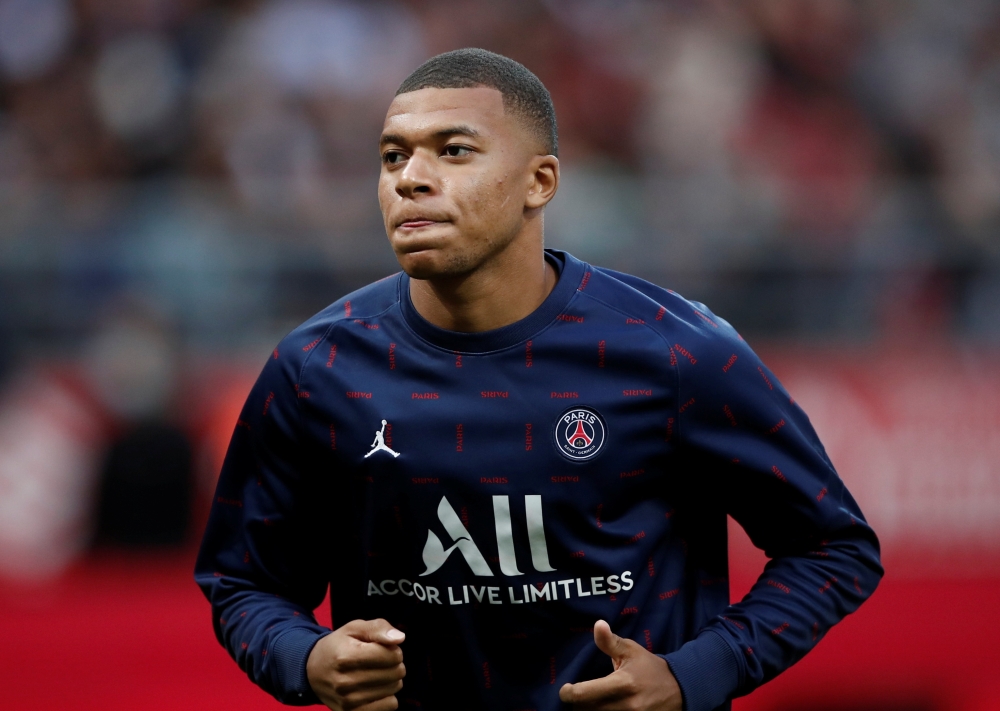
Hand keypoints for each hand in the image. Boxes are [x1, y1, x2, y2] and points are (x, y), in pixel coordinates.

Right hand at [306, 618, 405, 710]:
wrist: (312, 671)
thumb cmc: (338, 646)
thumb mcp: (354, 628)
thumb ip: (378, 628)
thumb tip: (399, 639)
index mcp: (346, 656)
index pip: (392, 656)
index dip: (394, 649)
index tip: (384, 648)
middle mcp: (346, 682)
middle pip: (395, 673)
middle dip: (394, 664)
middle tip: (381, 661)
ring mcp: (348, 701)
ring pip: (394, 689)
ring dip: (391, 680)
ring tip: (376, 673)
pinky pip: (389, 706)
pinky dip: (387, 696)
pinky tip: (376, 688)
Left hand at [559, 620, 681, 710]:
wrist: (680, 690)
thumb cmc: (650, 668)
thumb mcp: (631, 650)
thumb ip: (610, 642)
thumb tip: (598, 624)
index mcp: (623, 683)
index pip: (585, 694)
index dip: (569, 694)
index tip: (565, 690)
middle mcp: (627, 705)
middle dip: (577, 705)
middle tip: (577, 697)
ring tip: (588, 703)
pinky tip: (600, 708)